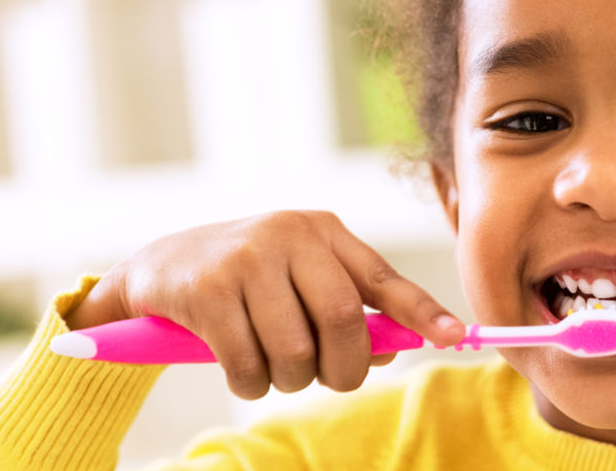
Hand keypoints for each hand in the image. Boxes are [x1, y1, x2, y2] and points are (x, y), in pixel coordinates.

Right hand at [64, 210, 464, 398]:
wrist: (159, 269)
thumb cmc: (248, 281)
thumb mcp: (301, 280)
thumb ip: (349, 309)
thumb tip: (395, 348)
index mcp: (324, 232)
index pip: (385, 278)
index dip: (422, 312)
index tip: (456, 337)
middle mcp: (291, 235)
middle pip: (344, 321)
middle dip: (344, 368)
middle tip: (330, 380)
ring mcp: (247, 259)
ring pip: (296, 350)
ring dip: (290, 380)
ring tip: (274, 369)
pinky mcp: (207, 290)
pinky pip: (248, 364)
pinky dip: (251, 383)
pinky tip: (240, 368)